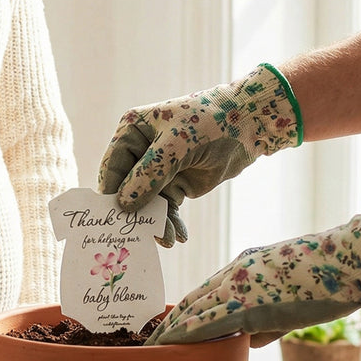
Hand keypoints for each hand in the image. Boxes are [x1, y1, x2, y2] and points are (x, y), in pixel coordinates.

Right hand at [98, 64, 300, 245]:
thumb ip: (150, 173)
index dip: (111, 193)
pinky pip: (167, 208)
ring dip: (156, 222)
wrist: (249, 125)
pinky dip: (172, 222)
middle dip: (135, 213)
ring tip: (168, 239)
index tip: (112, 219)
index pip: (113, 166)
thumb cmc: (210, 121)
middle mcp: (141, 152)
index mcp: (132, 132)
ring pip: (148, 203)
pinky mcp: (177, 184)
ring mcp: (159, 170)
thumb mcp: (177, 144)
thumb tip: (124, 204)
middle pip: (128, 189)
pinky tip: (179, 236)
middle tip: (139, 237)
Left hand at [146, 199, 360, 345]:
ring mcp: (240, 286)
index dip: (185, 310)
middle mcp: (236, 272)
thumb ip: (268, 319)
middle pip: (191, 300)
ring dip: (171, 332)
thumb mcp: (292, 295)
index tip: (168, 325)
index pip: (205, 291)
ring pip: (194, 311)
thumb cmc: (332, 277)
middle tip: (148, 341)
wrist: (350, 259)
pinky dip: (187, 336)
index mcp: (245, 265)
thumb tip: (250, 341)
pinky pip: (210, 323)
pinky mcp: (250, 303)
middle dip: (170, 323)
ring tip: (150, 350)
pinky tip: (171, 347)